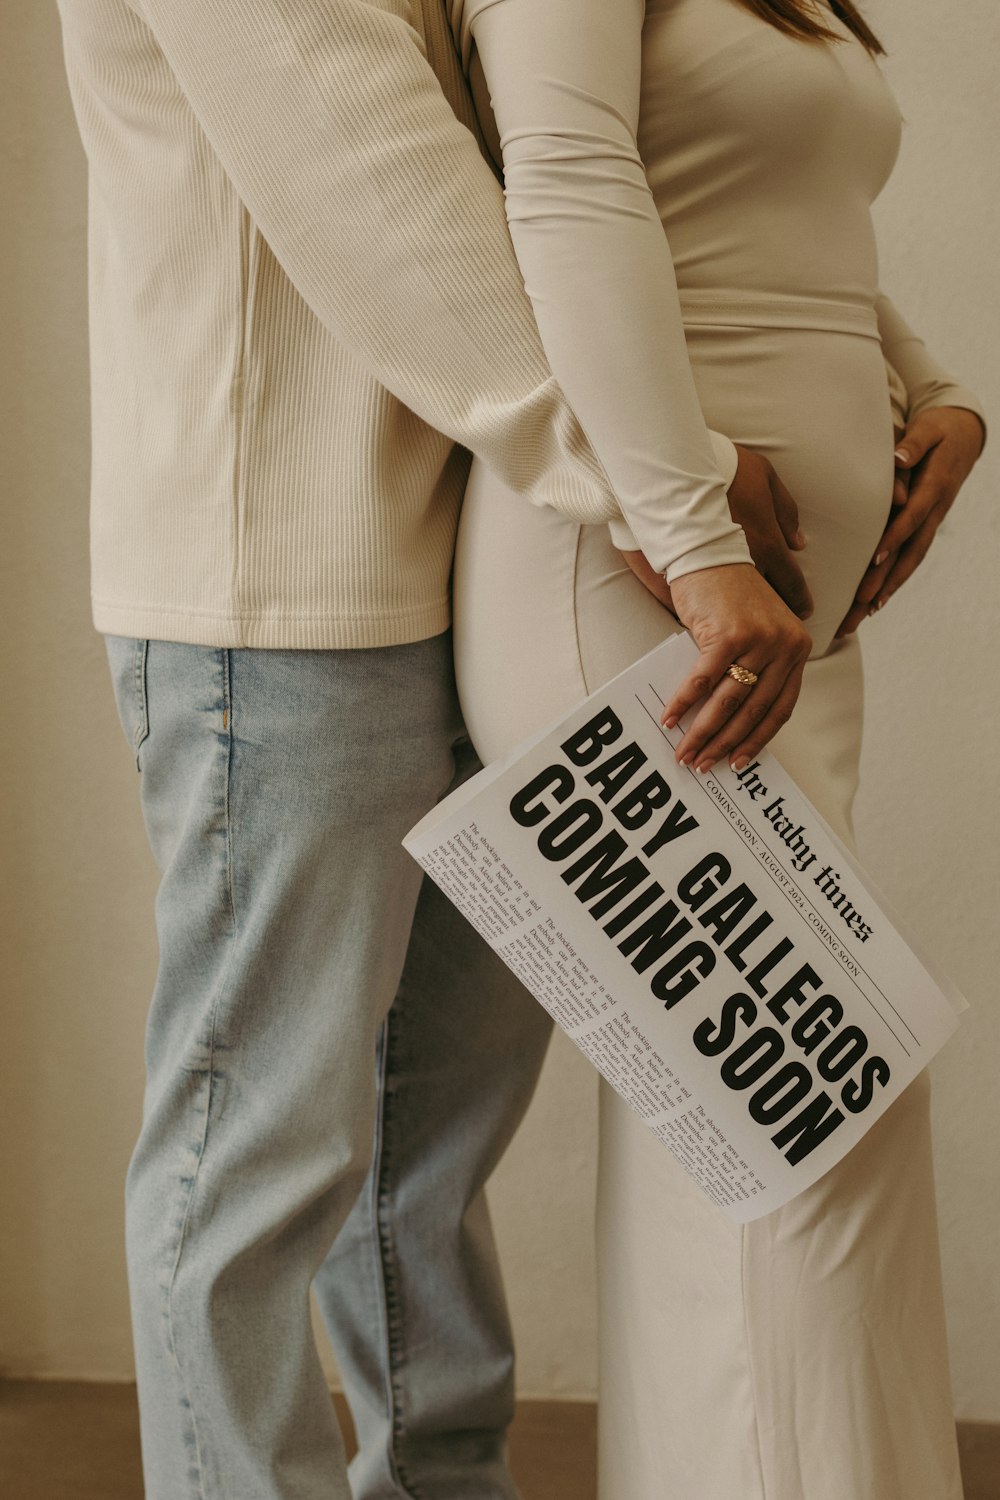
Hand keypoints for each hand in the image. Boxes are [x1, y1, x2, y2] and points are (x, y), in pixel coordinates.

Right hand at [620, 444, 813, 619]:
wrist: (677, 472)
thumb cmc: (724, 469)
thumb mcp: (765, 478)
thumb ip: (786, 512)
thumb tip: (798, 543)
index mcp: (768, 542)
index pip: (792, 583)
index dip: (800, 600)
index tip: (804, 611)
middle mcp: (748, 563)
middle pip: (768, 600)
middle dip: (776, 612)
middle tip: (780, 621)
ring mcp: (719, 572)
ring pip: (739, 606)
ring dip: (746, 613)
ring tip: (750, 621)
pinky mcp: (691, 576)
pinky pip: (708, 601)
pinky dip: (715, 607)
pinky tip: (717, 612)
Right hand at [661, 563, 811, 773]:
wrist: (710, 553)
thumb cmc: (729, 593)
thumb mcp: (758, 629)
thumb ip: (757, 666)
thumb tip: (732, 717)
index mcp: (796, 648)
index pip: (781, 708)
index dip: (758, 739)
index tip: (739, 762)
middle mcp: (784, 646)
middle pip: (753, 710)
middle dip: (725, 744)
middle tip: (704, 765)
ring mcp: (758, 640)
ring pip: (728, 702)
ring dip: (703, 732)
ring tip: (685, 752)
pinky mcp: (728, 635)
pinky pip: (703, 681)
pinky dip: (683, 703)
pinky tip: (670, 719)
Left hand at [836, 407, 984, 636]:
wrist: (963, 435)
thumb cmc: (939, 430)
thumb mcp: (929, 429)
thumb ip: (914, 444)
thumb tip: (899, 457)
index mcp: (933, 487)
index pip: (912, 516)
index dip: (895, 537)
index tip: (874, 557)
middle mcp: (934, 511)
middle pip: (909, 552)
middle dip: (884, 581)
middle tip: (859, 606)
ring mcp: (931, 523)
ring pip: (910, 562)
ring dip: (887, 590)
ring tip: (863, 616)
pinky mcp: (925, 529)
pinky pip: (910, 560)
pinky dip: (894, 582)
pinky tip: (875, 604)